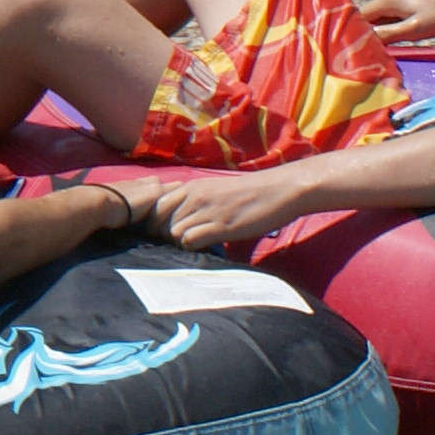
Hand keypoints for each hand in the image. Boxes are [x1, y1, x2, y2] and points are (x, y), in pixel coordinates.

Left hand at [140, 168, 303, 252]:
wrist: (280, 189)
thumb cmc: (250, 193)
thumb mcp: (216, 191)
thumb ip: (196, 201)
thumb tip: (182, 219)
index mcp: (192, 187)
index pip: (154, 204)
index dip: (155, 221)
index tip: (163, 231)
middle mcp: (194, 196)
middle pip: (157, 219)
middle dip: (161, 234)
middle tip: (175, 242)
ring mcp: (207, 210)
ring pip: (171, 231)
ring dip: (177, 243)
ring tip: (192, 245)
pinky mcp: (221, 226)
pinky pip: (190, 240)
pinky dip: (192, 248)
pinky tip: (203, 247)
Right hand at [359, 0, 434, 45]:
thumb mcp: (414, 30)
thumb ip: (388, 34)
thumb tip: (366, 37)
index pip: (365, 14)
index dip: (362, 28)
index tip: (364, 41)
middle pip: (381, 9)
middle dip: (383, 25)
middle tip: (390, 41)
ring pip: (396, 3)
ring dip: (398, 17)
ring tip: (412, 30)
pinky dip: (411, 8)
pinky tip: (426, 16)